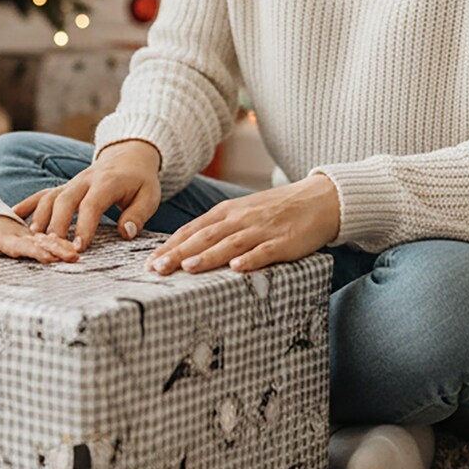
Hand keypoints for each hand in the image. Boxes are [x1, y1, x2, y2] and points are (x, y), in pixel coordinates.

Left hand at [0, 214, 78, 263]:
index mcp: (8, 237)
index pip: (23, 245)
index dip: (36, 251)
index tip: (48, 258)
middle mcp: (23, 235)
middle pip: (42, 241)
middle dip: (57, 248)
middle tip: (72, 256)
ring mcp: (33, 235)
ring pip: (51, 239)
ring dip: (64, 246)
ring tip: (77, 255)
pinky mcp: (39, 237)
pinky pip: (54, 240)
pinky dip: (65, 244)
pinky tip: (76, 251)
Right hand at [13, 140, 161, 251]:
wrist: (129, 155)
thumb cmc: (140, 181)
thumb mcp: (149, 196)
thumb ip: (137, 215)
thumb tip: (125, 233)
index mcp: (107, 182)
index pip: (92, 204)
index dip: (84, 225)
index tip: (78, 247)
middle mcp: (84, 180)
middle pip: (65, 200)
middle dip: (57, 224)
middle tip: (52, 248)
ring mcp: (71, 182)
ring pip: (50, 196)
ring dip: (40, 217)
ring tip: (33, 239)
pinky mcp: (63, 186)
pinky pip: (42, 193)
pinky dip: (27, 204)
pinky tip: (12, 216)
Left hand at [145, 173, 339, 275]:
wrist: (318, 199)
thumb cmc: (276, 210)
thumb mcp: (242, 213)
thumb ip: (218, 228)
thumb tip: (188, 247)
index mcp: (226, 212)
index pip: (192, 230)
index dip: (171, 246)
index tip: (150, 262)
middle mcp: (239, 219)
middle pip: (204, 237)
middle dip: (179, 253)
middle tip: (157, 269)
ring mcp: (261, 229)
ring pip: (229, 243)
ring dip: (208, 255)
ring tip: (187, 267)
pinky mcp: (284, 241)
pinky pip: (265, 251)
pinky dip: (251, 259)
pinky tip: (237, 268)